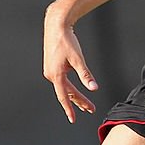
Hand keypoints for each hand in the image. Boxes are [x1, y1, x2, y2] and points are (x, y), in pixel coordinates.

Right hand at [43, 6, 97, 122]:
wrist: (56, 25)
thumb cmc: (66, 40)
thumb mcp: (78, 59)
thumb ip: (86, 75)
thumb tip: (93, 88)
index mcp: (56, 74)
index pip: (64, 97)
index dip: (70, 109)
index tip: (73, 119)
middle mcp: (51, 74)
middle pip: (66, 93)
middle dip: (79, 102)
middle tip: (91, 109)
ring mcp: (50, 70)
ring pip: (64, 87)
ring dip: (75, 95)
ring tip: (86, 103)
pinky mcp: (52, 66)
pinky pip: (62, 80)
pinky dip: (70, 87)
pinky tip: (76, 89)